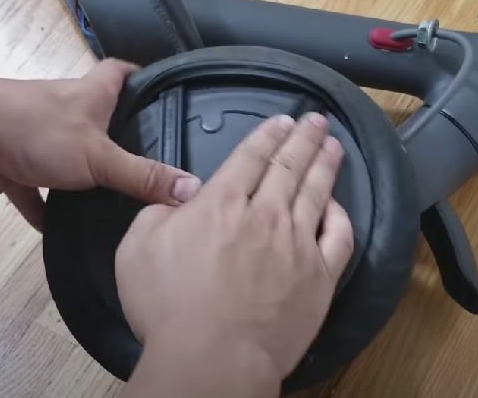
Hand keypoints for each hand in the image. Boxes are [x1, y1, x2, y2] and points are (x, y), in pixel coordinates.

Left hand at [0, 59, 200, 230]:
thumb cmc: (35, 130)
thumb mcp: (99, 156)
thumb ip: (142, 176)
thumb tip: (192, 189)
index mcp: (92, 94)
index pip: (123, 73)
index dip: (145, 79)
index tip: (169, 97)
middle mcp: (69, 112)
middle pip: (105, 119)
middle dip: (127, 139)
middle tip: (159, 167)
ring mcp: (43, 139)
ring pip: (75, 158)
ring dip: (91, 179)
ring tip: (126, 204)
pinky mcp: (19, 166)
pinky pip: (40, 192)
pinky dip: (49, 211)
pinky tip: (68, 234)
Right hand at [115, 113, 353, 396]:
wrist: (211, 358)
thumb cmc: (167, 305)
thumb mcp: (136, 248)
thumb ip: (158, 213)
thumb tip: (185, 198)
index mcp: (222, 203)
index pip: (251, 156)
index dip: (268, 135)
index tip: (283, 120)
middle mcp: (266, 215)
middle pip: (290, 166)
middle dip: (304, 138)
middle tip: (317, 120)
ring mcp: (298, 245)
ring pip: (317, 193)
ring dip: (326, 165)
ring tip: (333, 146)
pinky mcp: (319, 278)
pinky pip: (339, 239)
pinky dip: (341, 217)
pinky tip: (339, 205)